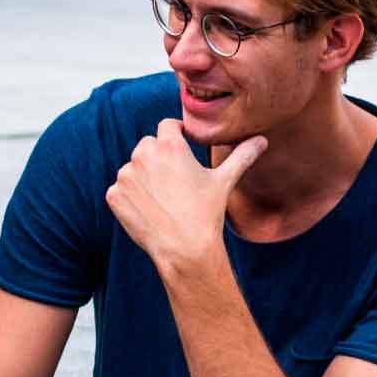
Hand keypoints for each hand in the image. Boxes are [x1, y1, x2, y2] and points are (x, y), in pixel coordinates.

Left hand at [104, 119, 265, 274]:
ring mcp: (126, 176)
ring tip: (164, 200)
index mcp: (169, 145)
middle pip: (148, 146)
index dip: (176, 136)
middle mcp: (143, 155)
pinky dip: (131, 198)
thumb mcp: (224, 181)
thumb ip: (242, 156)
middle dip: (159, 159)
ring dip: (144, 178)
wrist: (184, 250)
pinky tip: (150, 211)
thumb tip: (262, 140)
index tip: (182, 149)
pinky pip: (121, 190)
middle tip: (175, 182)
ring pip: (133, 168)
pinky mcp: (114, 195)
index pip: (167, 125)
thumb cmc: (207, 214)